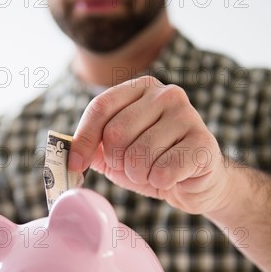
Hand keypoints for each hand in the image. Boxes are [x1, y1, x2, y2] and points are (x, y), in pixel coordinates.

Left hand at [69, 76, 228, 214]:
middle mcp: (166, 94)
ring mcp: (188, 116)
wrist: (195, 183)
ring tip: (152, 173)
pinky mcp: (204, 142)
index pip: (100, 107)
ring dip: (139, 175)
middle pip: (116, 132)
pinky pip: (163, 170)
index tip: (75, 164)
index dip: (83, 139)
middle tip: (131, 169)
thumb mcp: (117, 153)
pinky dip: (161, 182)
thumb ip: (93, 148)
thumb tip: (66, 154)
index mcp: (141, 88)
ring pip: (139, 154)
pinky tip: (173, 177)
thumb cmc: (153, 163)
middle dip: (117, 162)